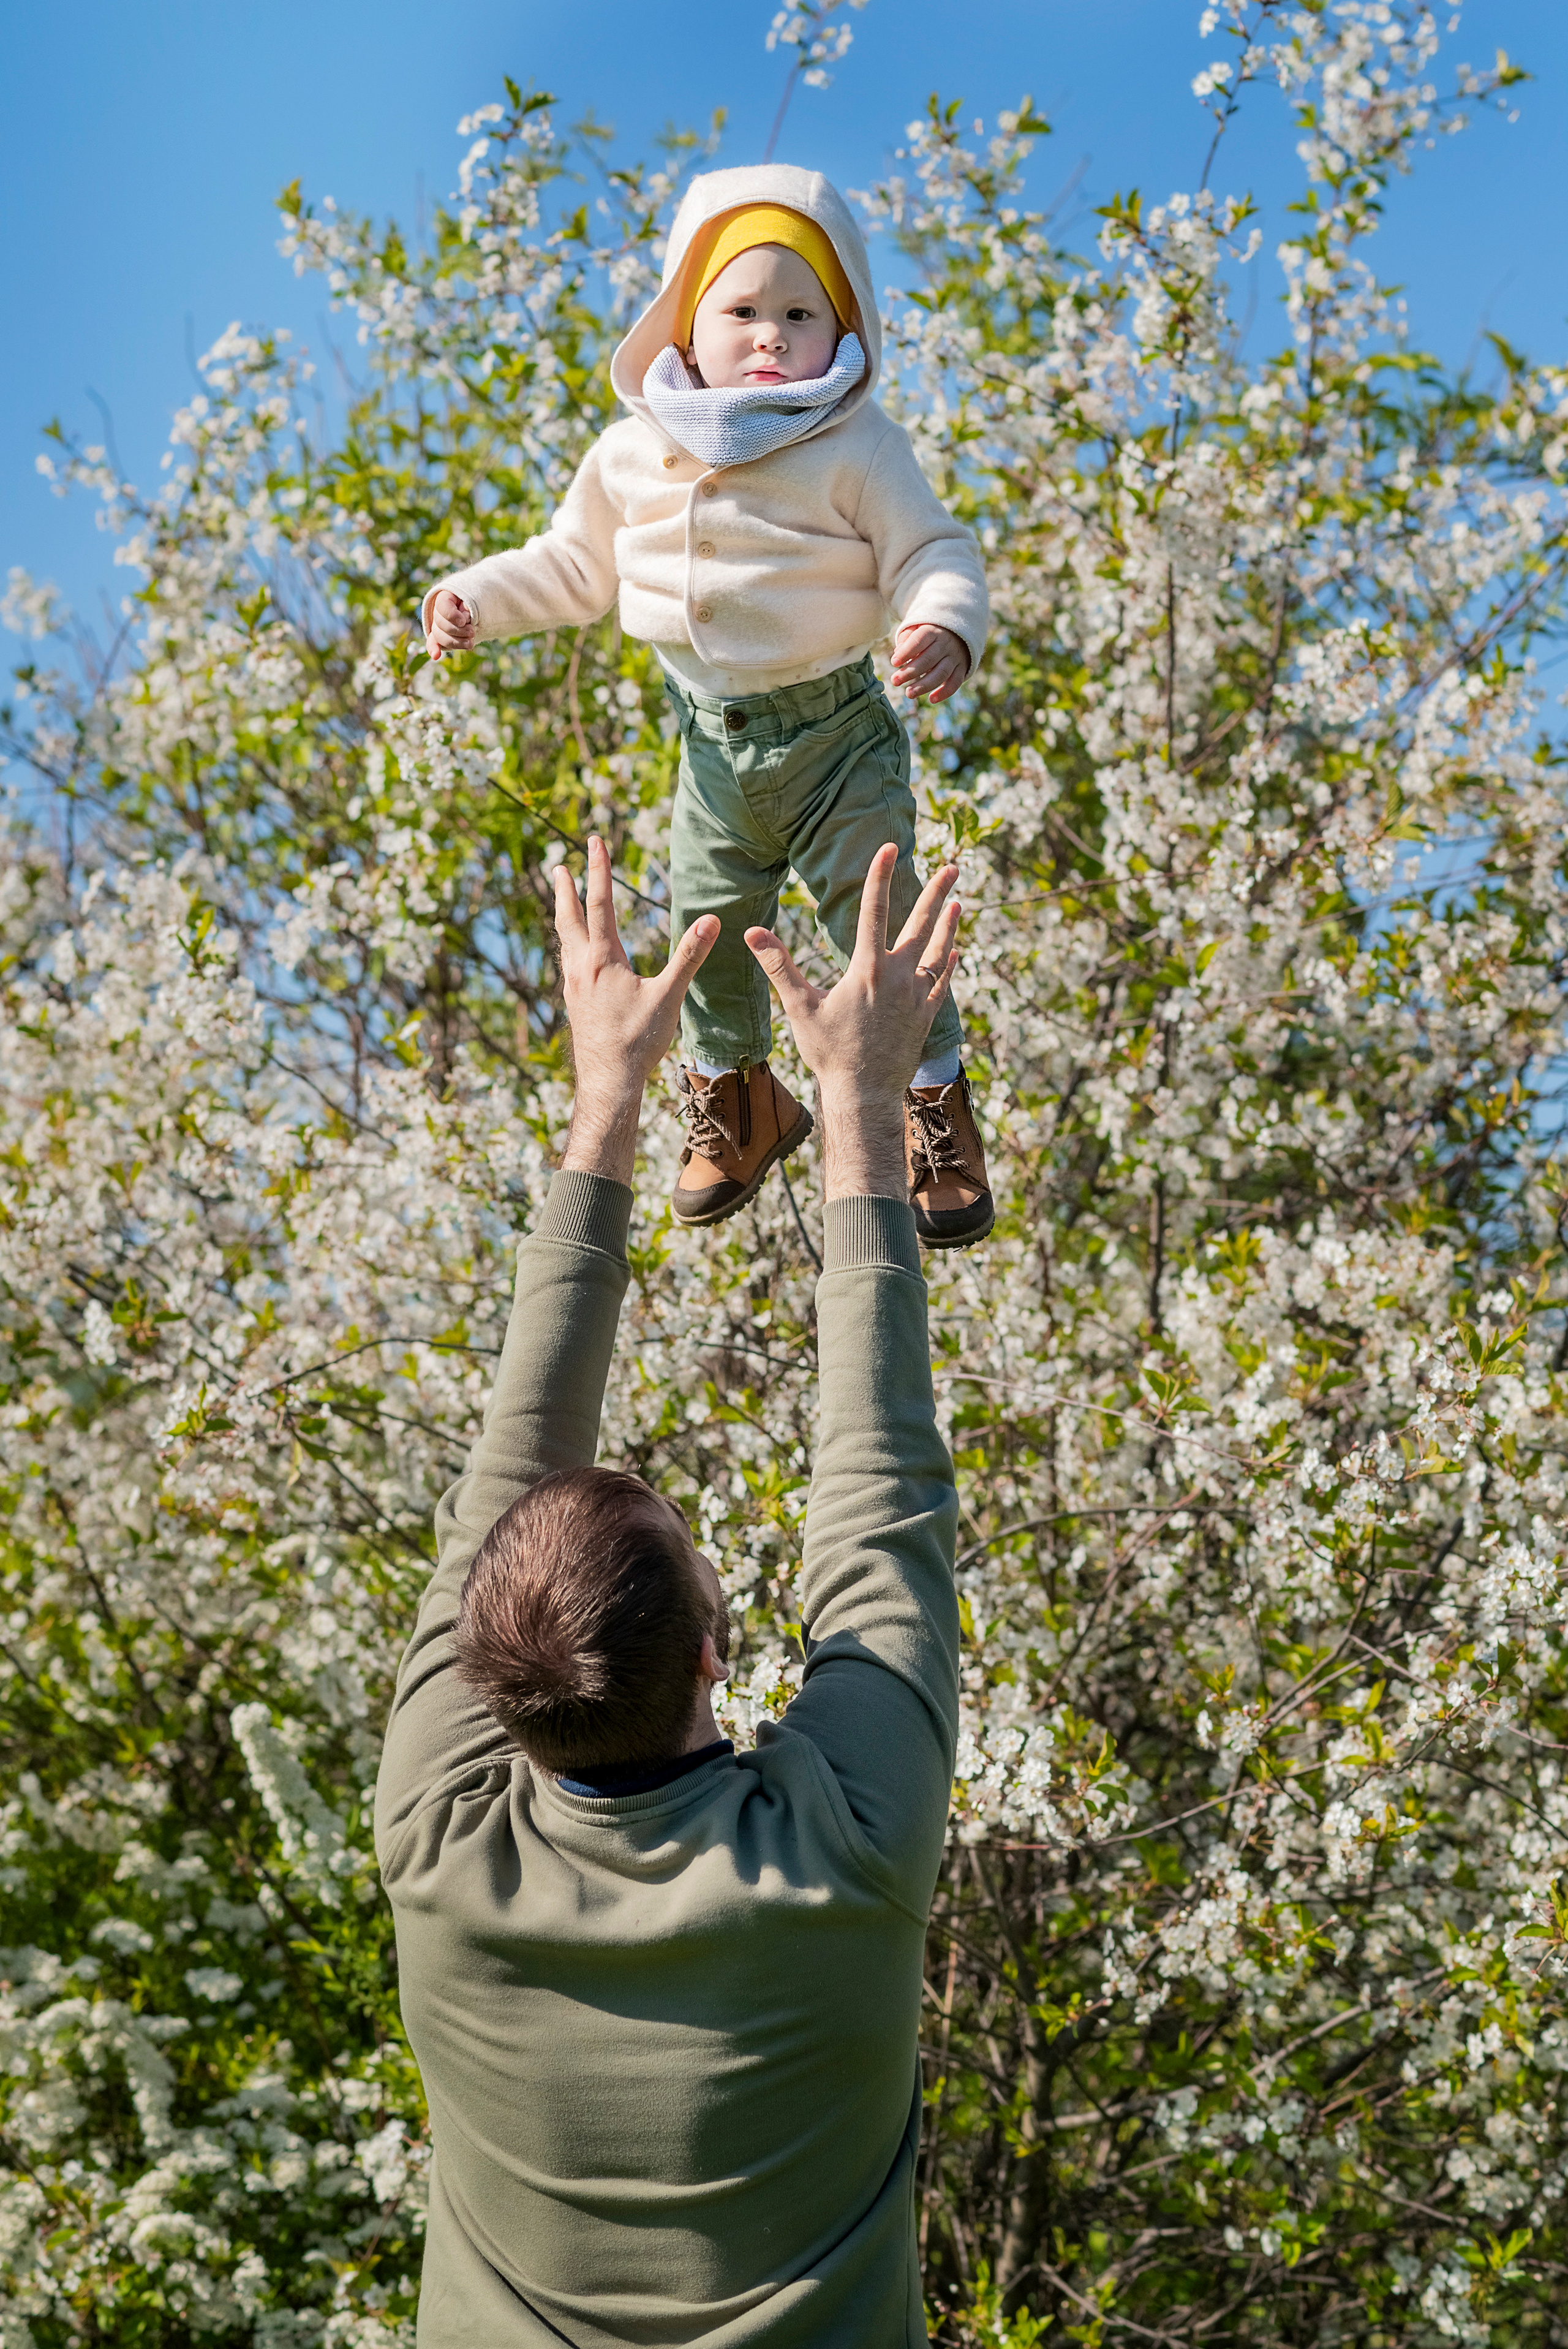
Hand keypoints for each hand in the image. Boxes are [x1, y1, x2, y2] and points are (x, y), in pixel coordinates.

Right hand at [424, 589, 477, 661]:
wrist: (474, 611)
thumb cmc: (474, 603)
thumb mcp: (474, 599)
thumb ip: (469, 606)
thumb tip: (464, 616)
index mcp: (444, 597)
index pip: (442, 606)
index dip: (452, 616)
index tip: (464, 621)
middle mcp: (437, 611)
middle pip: (440, 623)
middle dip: (458, 631)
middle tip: (473, 632)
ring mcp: (437, 625)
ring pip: (440, 636)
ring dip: (456, 642)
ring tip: (470, 643)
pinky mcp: (440, 638)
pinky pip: (433, 643)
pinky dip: (434, 649)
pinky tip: (436, 656)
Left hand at [554, 838, 717, 1182]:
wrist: (608, 1082)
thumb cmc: (638, 1041)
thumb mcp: (669, 997)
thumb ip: (689, 956)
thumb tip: (711, 920)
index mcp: (602, 960)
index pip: (599, 903)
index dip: (598, 869)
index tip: (594, 841)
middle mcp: (581, 968)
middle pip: (569, 918)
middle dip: (565, 890)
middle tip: (558, 867)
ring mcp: (574, 987)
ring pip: (564, 941)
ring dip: (563, 916)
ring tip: (561, 903)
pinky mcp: (574, 1004)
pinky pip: (567, 964)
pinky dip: (568, 946)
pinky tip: (574, 955)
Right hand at [744, 845, 959, 1199]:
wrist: (863, 1095)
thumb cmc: (828, 1053)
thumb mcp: (799, 1007)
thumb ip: (778, 965)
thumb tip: (751, 932)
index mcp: (867, 970)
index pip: (874, 911)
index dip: (880, 876)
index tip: (889, 848)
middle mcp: (898, 977)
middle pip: (921, 924)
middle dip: (936, 893)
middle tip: (953, 866)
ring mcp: (917, 997)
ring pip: (939, 951)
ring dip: (949, 925)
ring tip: (958, 903)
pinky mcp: (926, 1017)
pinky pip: (942, 983)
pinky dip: (949, 964)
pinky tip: (956, 951)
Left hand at [891, 622, 967, 705]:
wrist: (958, 633)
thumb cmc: (930, 633)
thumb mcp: (918, 628)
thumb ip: (907, 638)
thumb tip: (897, 653)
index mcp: (933, 631)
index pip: (919, 641)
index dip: (906, 652)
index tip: (894, 662)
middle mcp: (946, 644)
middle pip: (928, 659)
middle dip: (910, 672)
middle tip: (895, 681)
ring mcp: (955, 657)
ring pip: (941, 673)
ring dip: (924, 685)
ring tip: (909, 694)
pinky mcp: (962, 669)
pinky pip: (955, 682)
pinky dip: (944, 692)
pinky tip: (931, 699)